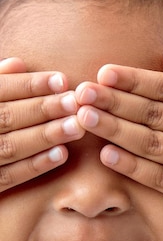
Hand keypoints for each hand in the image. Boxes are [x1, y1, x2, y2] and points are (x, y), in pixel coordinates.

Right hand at [0, 58, 84, 191]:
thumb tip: (18, 63)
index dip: (30, 84)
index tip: (62, 80)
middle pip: (7, 118)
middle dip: (43, 109)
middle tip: (76, 102)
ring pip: (11, 147)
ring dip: (46, 136)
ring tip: (77, 127)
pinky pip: (8, 177)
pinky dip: (35, 165)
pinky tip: (62, 154)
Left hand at [75, 46, 162, 217]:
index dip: (135, 81)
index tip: (104, 73)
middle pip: (155, 115)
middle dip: (115, 102)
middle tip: (82, 93)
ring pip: (153, 145)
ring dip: (116, 131)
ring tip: (85, 118)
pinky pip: (161, 179)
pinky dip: (133, 167)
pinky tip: (108, 154)